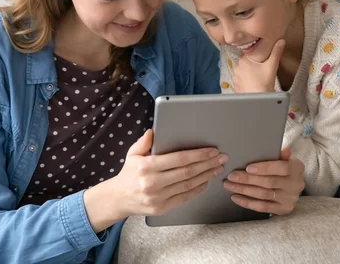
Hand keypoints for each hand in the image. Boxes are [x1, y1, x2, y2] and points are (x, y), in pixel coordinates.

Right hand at [109, 129, 227, 217]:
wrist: (118, 198)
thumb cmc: (128, 173)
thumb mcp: (132, 154)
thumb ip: (144, 142)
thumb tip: (154, 131)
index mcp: (146, 167)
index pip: (178, 159)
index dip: (197, 154)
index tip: (211, 150)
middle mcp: (152, 183)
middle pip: (187, 172)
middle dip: (207, 164)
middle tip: (221, 157)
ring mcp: (157, 197)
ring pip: (188, 185)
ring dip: (206, 176)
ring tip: (217, 167)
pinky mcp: (161, 208)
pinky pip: (184, 197)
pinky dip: (197, 189)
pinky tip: (206, 181)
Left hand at [223, 147, 304, 214]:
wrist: (291, 186)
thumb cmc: (282, 168)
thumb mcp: (283, 159)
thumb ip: (281, 155)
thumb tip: (284, 150)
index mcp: (297, 168)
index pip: (282, 168)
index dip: (265, 168)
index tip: (248, 168)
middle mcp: (296, 185)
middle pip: (269, 182)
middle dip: (247, 179)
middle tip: (231, 176)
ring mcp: (290, 199)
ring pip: (263, 195)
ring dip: (244, 190)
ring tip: (229, 185)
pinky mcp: (283, 209)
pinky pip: (262, 207)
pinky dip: (247, 202)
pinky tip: (235, 197)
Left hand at [232, 39, 284, 92]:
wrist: (258, 100)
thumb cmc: (264, 83)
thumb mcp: (272, 66)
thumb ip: (276, 52)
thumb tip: (281, 40)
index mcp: (243, 60)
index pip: (250, 55)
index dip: (258, 58)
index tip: (264, 62)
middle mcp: (236, 68)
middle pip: (247, 63)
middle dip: (254, 66)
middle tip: (263, 71)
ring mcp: (235, 78)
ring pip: (244, 72)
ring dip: (250, 73)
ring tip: (259, 79)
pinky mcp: (235, 86)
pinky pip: (241, 80)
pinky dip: (247, 81)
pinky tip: (254, 84)